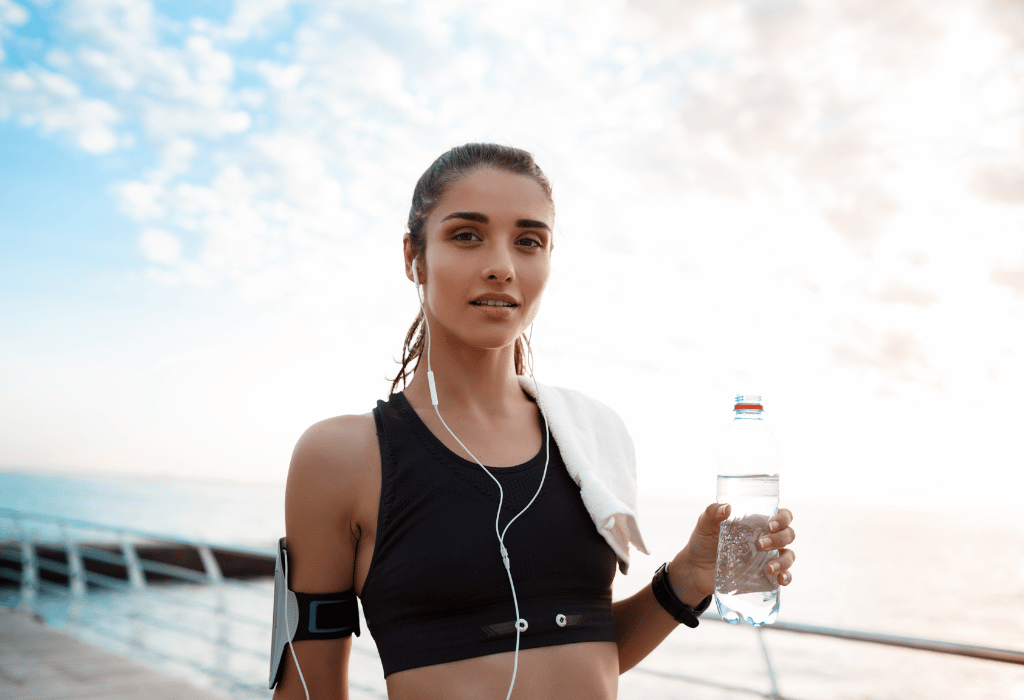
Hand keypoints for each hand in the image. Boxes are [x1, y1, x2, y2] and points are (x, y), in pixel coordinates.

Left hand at [669, 504, 795, 605]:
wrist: (695, 570)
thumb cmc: (703, 542)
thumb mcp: (704, 525)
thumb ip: (712, 513)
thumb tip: (727, 507)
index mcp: (756, 523)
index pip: (781, 516)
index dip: (783, 518)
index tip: (770, 524)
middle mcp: (767, 539)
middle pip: (788, 535)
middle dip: (779, 538)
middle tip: (761, 544)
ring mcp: (768, 558)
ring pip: (789, 556)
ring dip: (784, 560)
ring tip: (769, 567)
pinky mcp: (764, 577)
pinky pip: (784, 576)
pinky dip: (786, 577)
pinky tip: (780, 579)